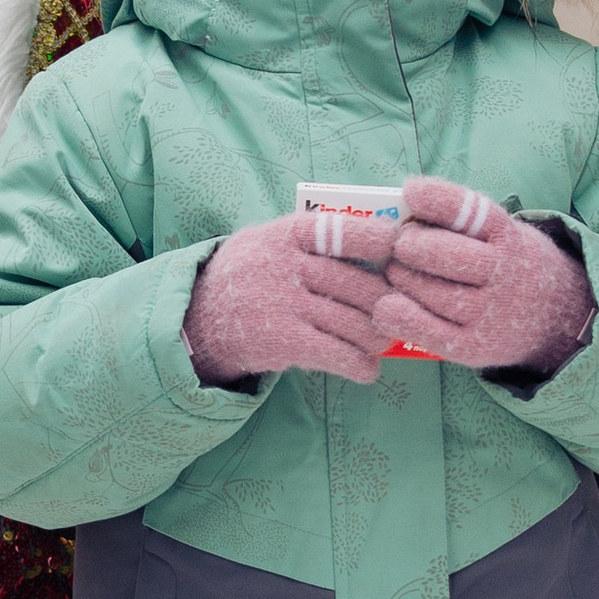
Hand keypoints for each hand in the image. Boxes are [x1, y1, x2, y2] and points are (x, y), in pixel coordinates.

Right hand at [183, 210, 395, 388]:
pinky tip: (367, 369)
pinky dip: (361, 365)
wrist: (199, 320)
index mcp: (284, 235)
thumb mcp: (268, 241)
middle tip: (400, 313)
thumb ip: (313, 238)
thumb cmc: (250, 275)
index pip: (339, 229)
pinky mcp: (281, 341)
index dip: (375, 238)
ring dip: (378, 337)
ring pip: (354, 323)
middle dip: (387, 303)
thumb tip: (384, 240)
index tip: (399, 245)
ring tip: (383, 341)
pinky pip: (337, 354)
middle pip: (357, 284)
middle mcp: (283, 266)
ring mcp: (282, 304)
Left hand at [382, 177, 594, 376]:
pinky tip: (385, 306)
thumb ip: (463, 222)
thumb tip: (405, 207)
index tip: (411, 193)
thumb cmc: (510, 264)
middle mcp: (505, 274)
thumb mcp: (503, 233)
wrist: (557, 315)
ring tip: (394, 272)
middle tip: (399, 245)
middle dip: (410, 246)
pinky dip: (401, 318)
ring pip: (431, 293)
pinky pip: (430, 333)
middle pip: (443, 255)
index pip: (471, 211)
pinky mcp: (475, 347)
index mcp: (510, 236)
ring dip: (401, 279)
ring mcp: (491, 313)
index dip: (437, 199)